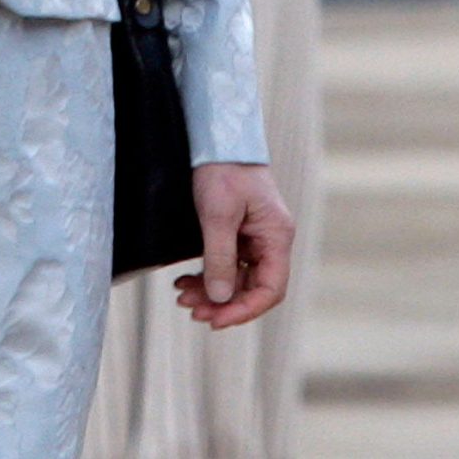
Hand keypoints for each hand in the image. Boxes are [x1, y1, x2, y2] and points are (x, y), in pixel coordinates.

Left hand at [174, 163, 293, 328]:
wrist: (218, 139)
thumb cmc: (223, 170)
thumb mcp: (218, 214)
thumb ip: (220, 257)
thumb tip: (220, 298)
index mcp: (276, 236)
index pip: (271, 288)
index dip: (245, 310)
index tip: (215, 319)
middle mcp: (269, 241)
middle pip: (253, 288)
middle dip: (222, 303)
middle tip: (191, 310)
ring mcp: (254, 238)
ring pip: (237, 281)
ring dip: (211, 293)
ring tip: (182, 296)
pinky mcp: (239, 234)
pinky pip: (227, 266)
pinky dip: (208, 277)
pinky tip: (185, 281)